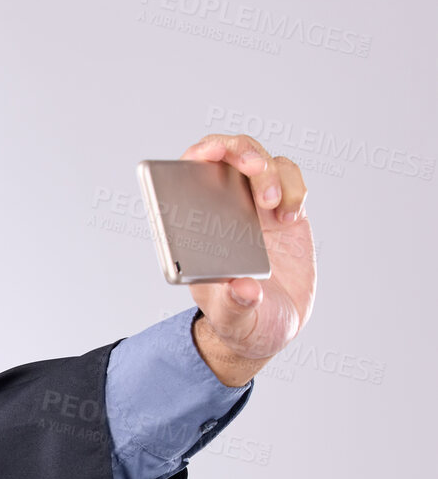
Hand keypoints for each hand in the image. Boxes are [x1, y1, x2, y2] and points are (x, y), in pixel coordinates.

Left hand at [178, 134, 317, 386]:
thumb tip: (242, 288)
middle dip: (239, 151)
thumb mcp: (237, 322)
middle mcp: (221, 213)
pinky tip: (291, 214)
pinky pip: (289, 178)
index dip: (195, 157)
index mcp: (195, 233)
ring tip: (275, 207)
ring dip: (270, 174)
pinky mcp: (284, 211)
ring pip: (260, 162)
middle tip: (255, 168)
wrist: (272, 327)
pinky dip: (294, 186)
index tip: (206, 155)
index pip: (185, 178)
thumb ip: (235, 306)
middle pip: (225, 157)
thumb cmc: (242, 323)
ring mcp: (253, 209)